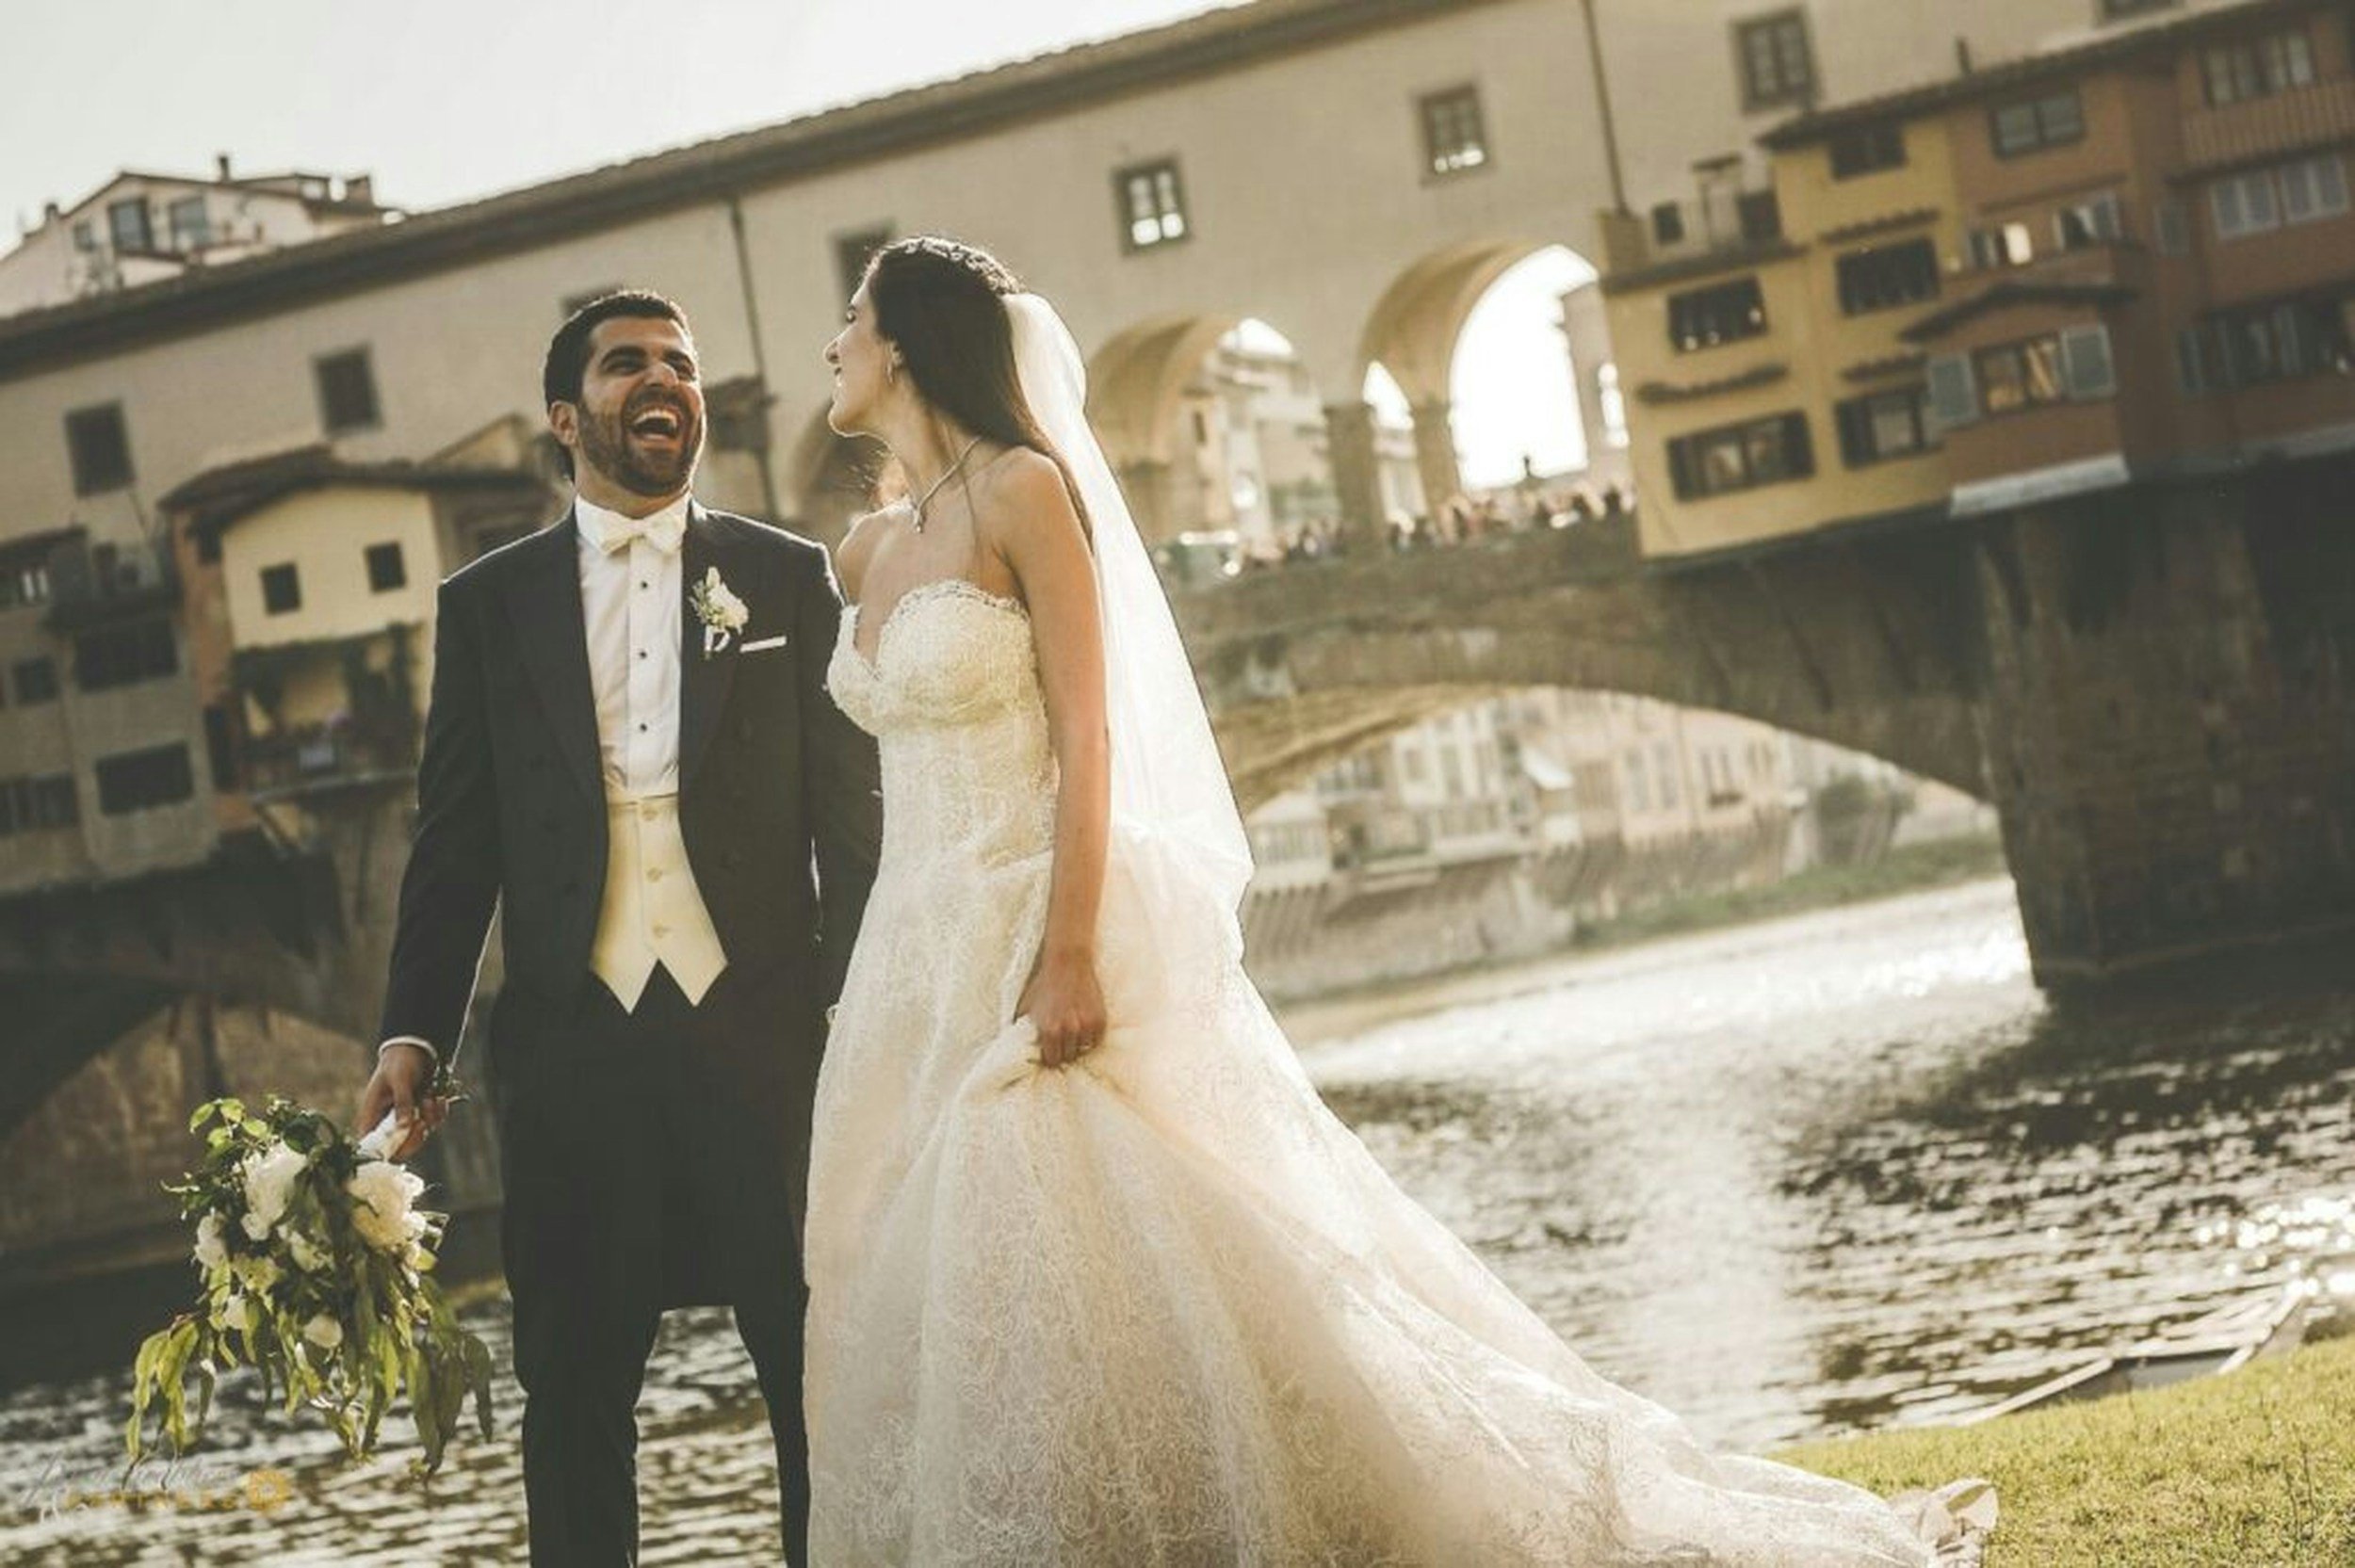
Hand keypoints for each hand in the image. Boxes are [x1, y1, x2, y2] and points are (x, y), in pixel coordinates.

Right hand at [357, 1044, 448, 1161]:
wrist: (416, 1047)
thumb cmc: (400, 1061)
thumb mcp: (400, 1080)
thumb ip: (402, 1103)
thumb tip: (404, 1128)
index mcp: (372, 1116)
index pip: (372, 1147)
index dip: (387, 1151)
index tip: (404, 1138)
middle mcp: (386, 1122)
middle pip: (399, 1149)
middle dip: (415, 1138)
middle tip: (423, 1123)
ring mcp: (405, 1119)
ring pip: (420, 1135)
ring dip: (429, 1119)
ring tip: (429, 1097)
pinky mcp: (421, 1114)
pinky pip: (433, 1123)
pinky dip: (439, 1112)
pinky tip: (438, 1097)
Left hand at [1017, 948, 1106, 1069]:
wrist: (1068, 963)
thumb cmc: (1043, 984)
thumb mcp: (1025, 1006)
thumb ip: (1021, 1028)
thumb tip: (1016, 1046)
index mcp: (1049, 1030)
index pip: (1052, 1061)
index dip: (1050, 1057)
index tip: (1050, 1053)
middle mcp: (1069, 1031)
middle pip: (1068, 1057)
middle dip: (1064, 1051)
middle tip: (1062, 1042)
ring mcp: (1086, 1026)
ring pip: (1083, 1049)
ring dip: (1078, 1044)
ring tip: (1073, 1033)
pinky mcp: (1100, 1020)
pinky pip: (1097, 1040)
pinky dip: (1091, 1037)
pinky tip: (1084, 1028)